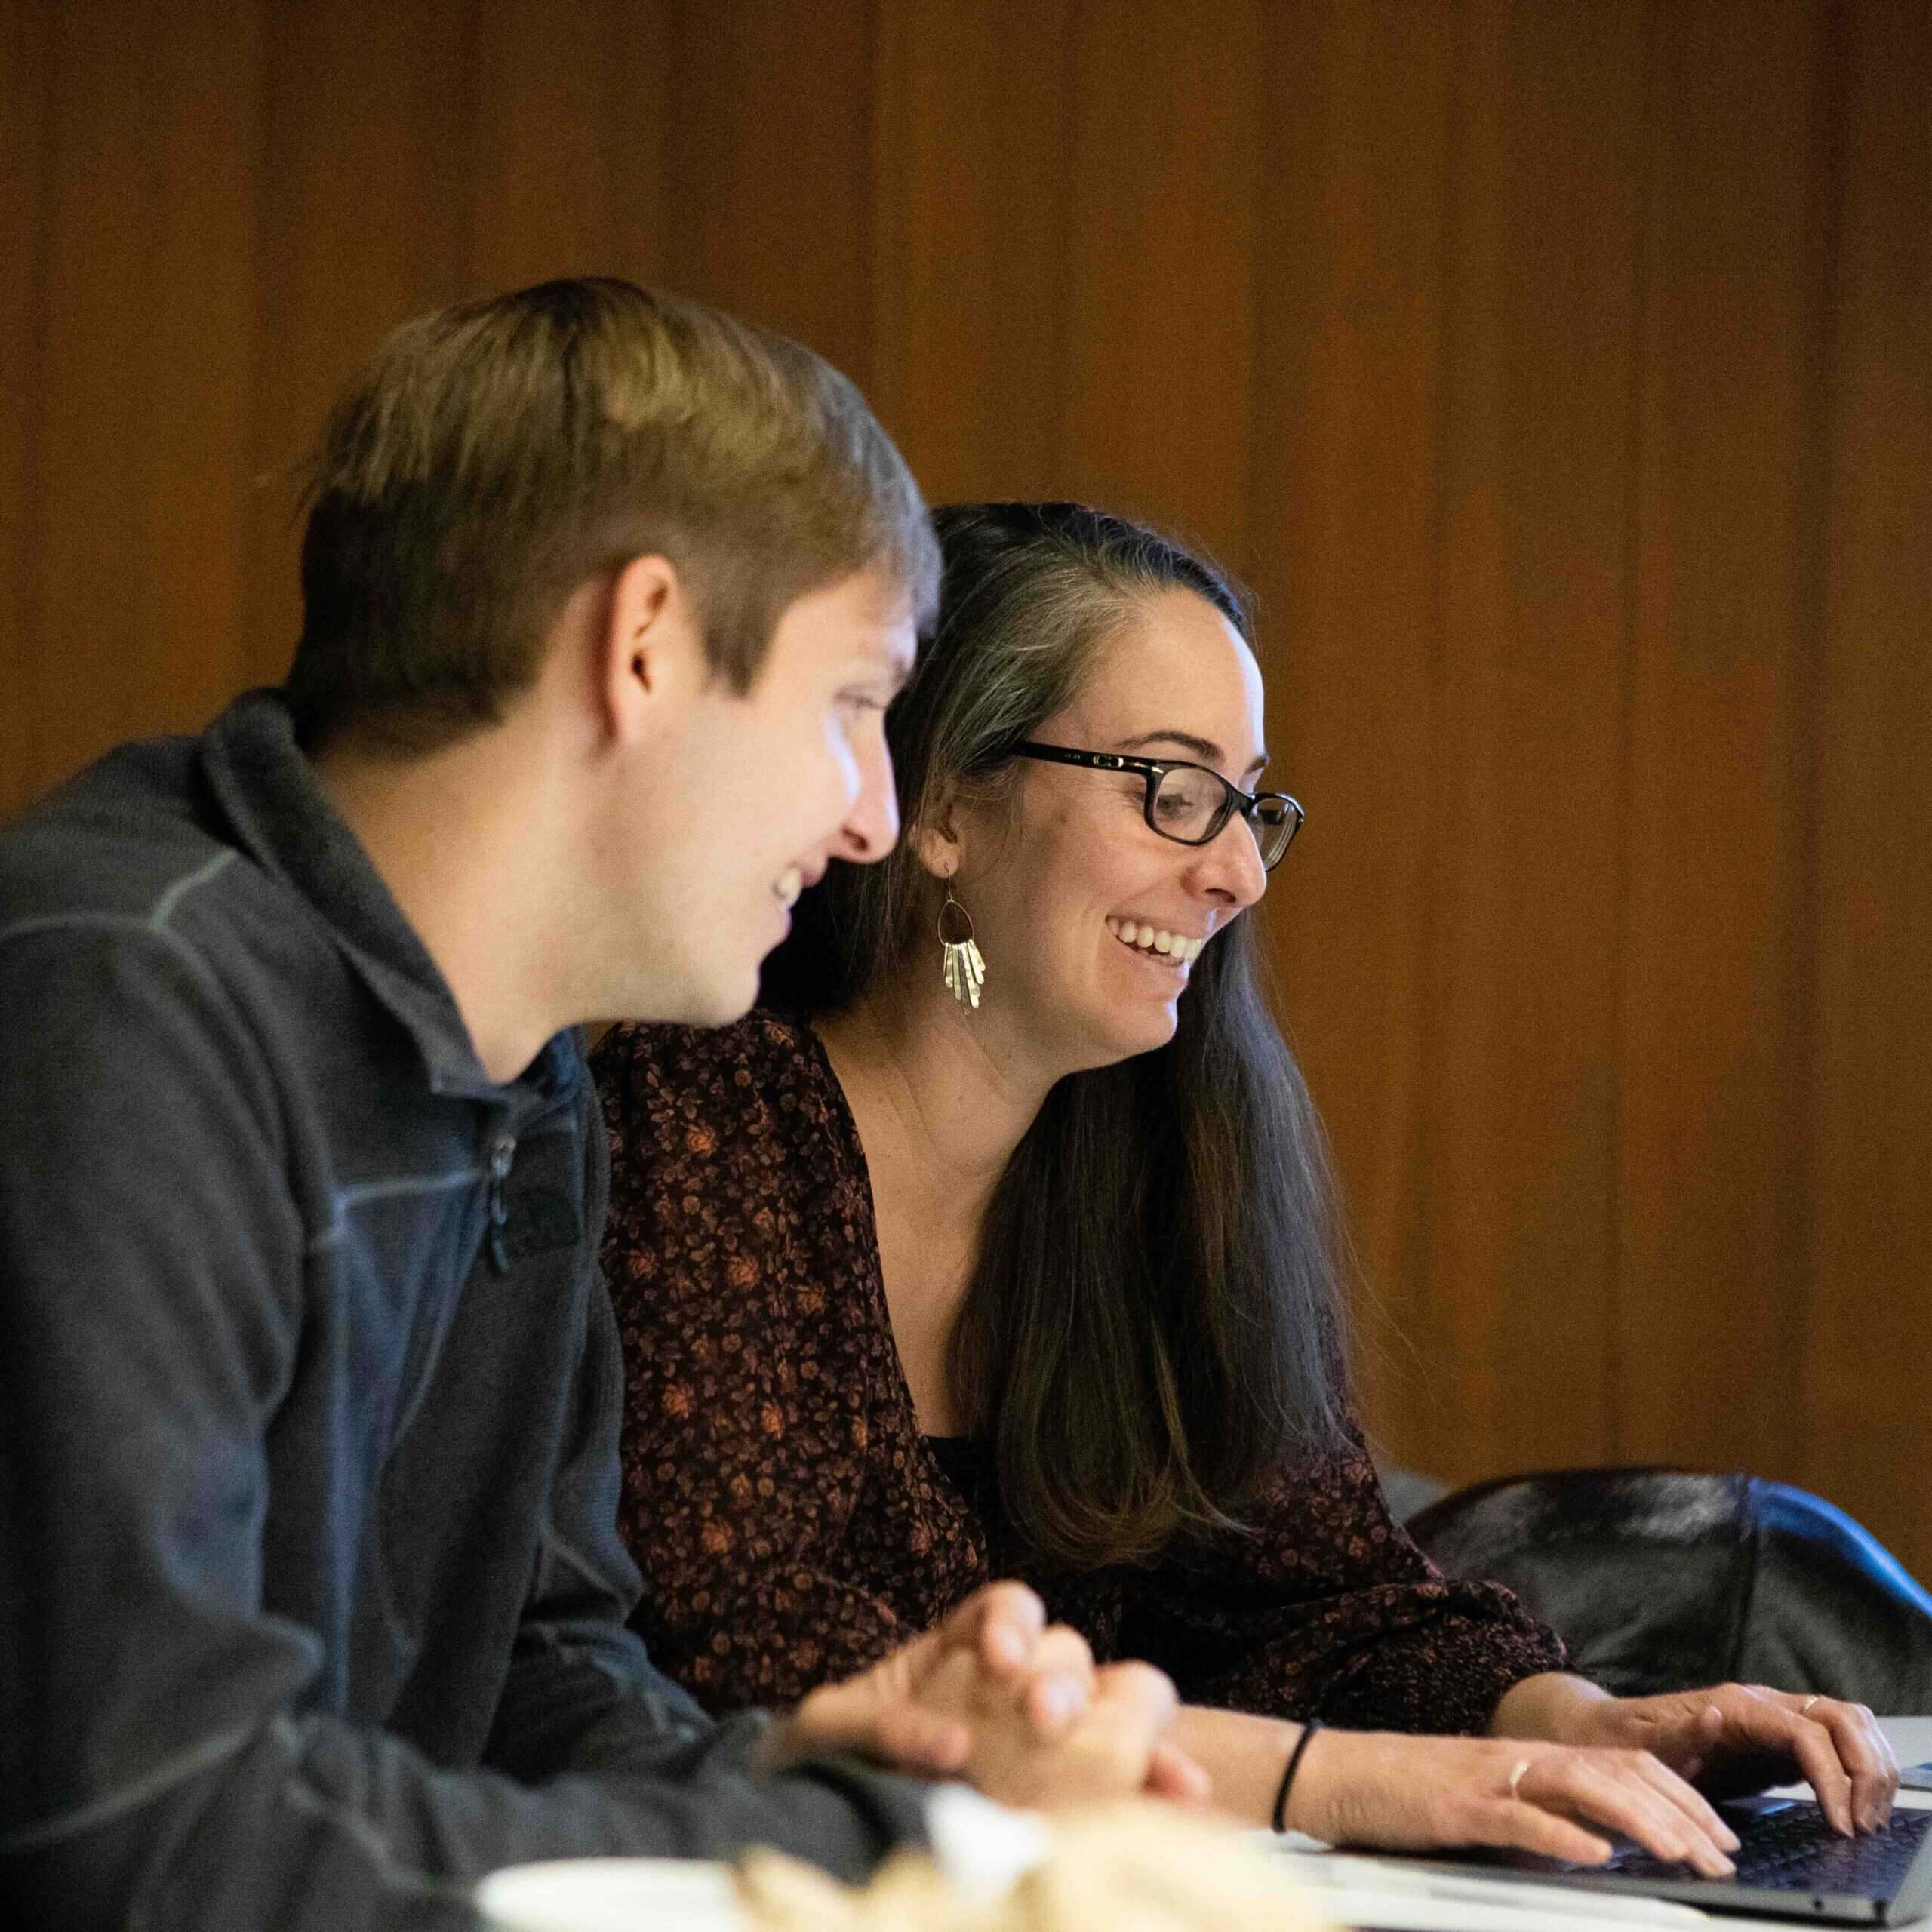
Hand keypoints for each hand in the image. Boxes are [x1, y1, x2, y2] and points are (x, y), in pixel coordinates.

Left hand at [754, 1581, 1208, 1807]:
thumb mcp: (834, 1731)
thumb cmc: (832, 1763)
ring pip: (1103, 1701)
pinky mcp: (1072, 1790)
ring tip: (1115, 1755)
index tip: (1000, 1660)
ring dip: (1114, 1719)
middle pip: (1063, 1654)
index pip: (1006, 1608)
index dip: (1011, 1622)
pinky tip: (1183, 1790)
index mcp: (962, 1650)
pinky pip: (1130, 1771)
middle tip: (1042, 1717)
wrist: (838, 1823)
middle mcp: (1013, 1685)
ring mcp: (1047, 1737)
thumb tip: (952, 1747)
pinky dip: (1160, 1776)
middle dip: (1061, 1680)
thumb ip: (874, 1723)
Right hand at [1288, 1729, 1742, 1873]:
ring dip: (1640, 1821)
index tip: (1722, 1836)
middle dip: (1680, 1814)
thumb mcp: (1489, 1800)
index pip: (1623, 1764)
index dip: (1680, 1796)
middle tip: (1724, 1856)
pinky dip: (1560, 1834)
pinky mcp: (1457, 1806)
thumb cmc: (1409, 1792)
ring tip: (1682, 1854)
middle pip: (1617, 1772)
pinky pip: (1518, 1816)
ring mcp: (1489, 1778)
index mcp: (1531, 1756)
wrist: (1337, 1771)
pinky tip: (1594, 1855)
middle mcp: (1520, 1758)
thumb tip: (1599, 1845)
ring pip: (1581, 1786)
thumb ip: (1541, 1815)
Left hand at [1550, 1682, 1899, 1835]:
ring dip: (1870, 1766)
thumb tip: (1717, 1717)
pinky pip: (1835, 1741)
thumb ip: (1683, 1735)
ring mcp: (1775, 1717)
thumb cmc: (1628, 1739)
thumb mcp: (1648, 1745)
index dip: (1832, 1777)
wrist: (1610, 1731)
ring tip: (1867, 1817)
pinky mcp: (1780, 1739)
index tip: (1841, 1824)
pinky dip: (1859, 1768)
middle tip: (1863, 1823)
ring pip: (1847, 1722)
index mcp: (1735, 1704)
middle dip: (1865, 1769)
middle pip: (1841, 1718)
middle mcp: (1761, 1703)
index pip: (1805, 1732)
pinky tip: (1858, 1805)